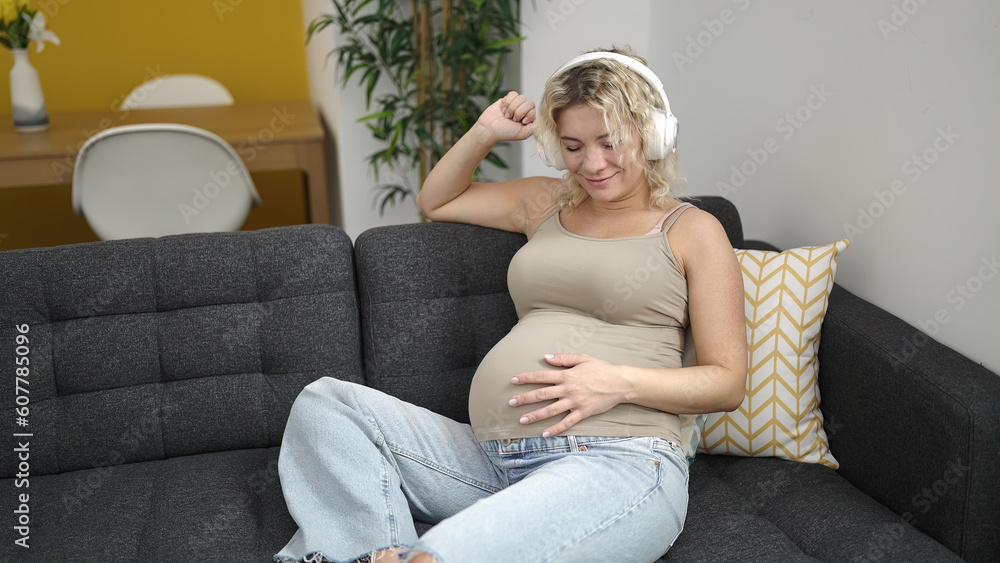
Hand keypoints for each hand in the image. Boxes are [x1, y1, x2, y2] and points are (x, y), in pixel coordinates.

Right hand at [476, 91, 535, 142]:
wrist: (489, 129)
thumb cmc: (504, 133)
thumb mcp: (523, 134)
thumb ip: (534, 127)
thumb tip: (539, 119)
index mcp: (529, 119)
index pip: (535, 110)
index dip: (529, 114)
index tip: (522, 121)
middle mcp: (524, 111)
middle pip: (529, 103)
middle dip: (519, 111)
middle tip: (512, 119)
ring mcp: (516, 104)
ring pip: (522, 97)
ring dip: (512, 107)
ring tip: (507, 115)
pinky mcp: (508, 99)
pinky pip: (513, 94)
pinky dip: (508, 102)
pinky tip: (503, 109)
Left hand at [508, 353, 628, 436]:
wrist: (620, 383)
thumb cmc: (601, 369)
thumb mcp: (583, 358)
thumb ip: (563, 359)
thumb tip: (546, 357)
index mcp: (566, 375)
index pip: (541, 376)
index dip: (526, 378)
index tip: (513, 380)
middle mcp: (567, 389)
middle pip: (541, 394)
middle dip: (524, 398)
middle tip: (511, 403)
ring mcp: (574, 402)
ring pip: (550, 410)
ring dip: (535, 415)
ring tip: (522, 420)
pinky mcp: (582, 413)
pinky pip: (566, 423)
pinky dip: (555, 429)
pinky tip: (545, 434)